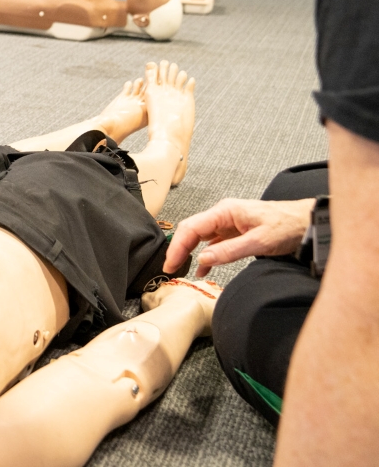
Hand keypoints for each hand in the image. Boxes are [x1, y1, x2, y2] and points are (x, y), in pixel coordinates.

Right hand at [165, 197, 315, 276]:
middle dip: (178, 249)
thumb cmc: (288, 226)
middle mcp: (223, 214)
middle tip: (171, 268)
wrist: (308, 222)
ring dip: (190, 251)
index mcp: (225, 211)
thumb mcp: (259, 242)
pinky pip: (214, 242)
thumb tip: (203, 260)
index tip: (171, 263)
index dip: (177, 246)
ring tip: (181, 268)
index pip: (191, 228)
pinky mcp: (236, 232)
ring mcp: (229, 223)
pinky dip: (206, 255)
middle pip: (192, 230)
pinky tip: (202, 268)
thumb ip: (229, 251)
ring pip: (201, 236)